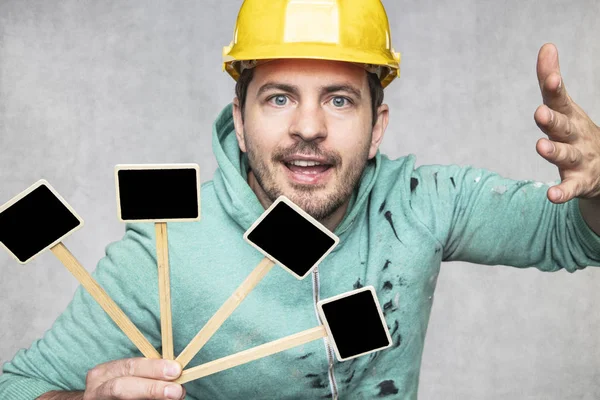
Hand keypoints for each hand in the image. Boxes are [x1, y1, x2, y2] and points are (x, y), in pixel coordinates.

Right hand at [82, 358, 185, 399]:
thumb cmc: (121, 386)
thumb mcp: (129, 376)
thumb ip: (149, 375)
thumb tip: (177, 380)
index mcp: (104, 373)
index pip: (129, 366)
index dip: (153, 368)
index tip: (176, 370)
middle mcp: (96, 389)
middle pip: (121, 387)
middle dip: (151, 388)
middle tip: (176, 391)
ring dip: (151, 398)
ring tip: (173, 397)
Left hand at [534, 43, 599, 202]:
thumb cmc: (576, 132)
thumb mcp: (564, 107)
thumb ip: (550, 80)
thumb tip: (547, 46)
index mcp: (570, 117)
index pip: (560, 100)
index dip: (554, 89)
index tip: (550, 78)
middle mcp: (575, 136)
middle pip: (563, 127)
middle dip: (552, 120)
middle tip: (539, 113)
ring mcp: (579, 159)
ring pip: (566, 155)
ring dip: (554, 152)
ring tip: (540, 147)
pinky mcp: (579, 182)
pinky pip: (570, 188)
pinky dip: (562, 192)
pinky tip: (551, 196)